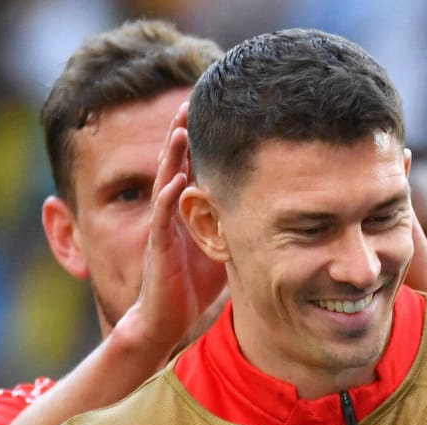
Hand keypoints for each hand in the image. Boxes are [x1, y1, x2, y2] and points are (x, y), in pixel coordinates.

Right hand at [124, 103, 225, 356]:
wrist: (168, 320)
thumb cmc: (194, 287)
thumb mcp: (223, 247)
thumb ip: (235, 224)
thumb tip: (268, 209)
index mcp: (186, 211)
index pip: (191, 167)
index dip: (199, 141)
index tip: (213, 114)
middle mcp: (171, 213)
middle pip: (174, 164)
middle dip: (181, 134)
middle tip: (190, 102)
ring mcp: (163, 227)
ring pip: (164, 182)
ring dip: (171, 156)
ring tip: (181, 128)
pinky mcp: (159, 247)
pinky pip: (162, 217)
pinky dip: (168, 195)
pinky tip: (177, 177)